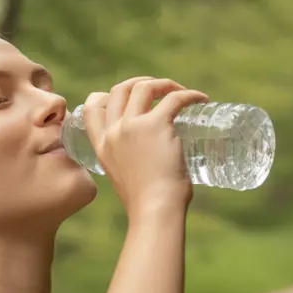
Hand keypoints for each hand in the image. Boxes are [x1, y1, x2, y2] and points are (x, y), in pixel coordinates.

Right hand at [82, 77, 209, 218]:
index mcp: (103, 146)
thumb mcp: (125, 177)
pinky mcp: (156, 125)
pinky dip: (189, 94)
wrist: (155, 210)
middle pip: (120, 89)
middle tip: (159, 90)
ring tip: (180, 92)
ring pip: (144, 87)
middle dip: (139, 82)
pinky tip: (201, 99)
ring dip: (163, 84)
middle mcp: (113, 132)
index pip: (92, 108)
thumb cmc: (147, 203)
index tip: (126, 96)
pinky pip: (174, 98)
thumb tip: (153, 156)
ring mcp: (132, 126)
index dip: (106, 95)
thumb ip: (130, 161)